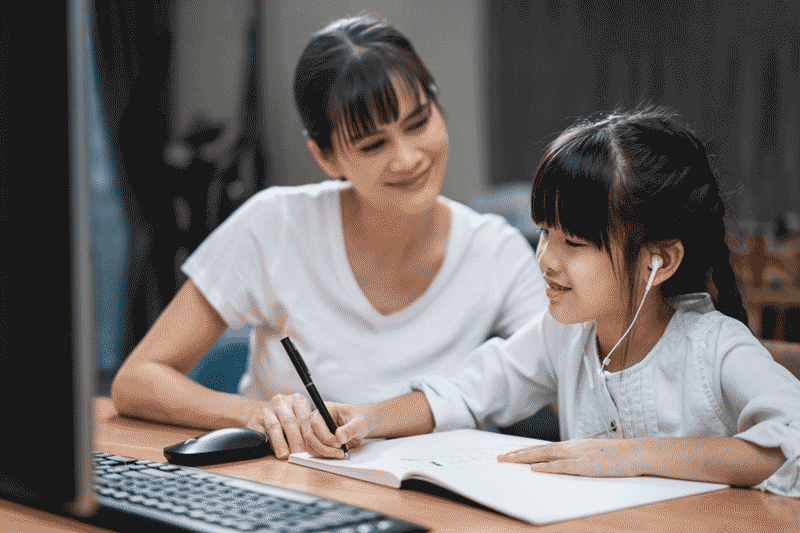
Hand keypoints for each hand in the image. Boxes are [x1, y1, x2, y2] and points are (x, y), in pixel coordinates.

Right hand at [245, 393, 311, 458]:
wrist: (261, 413)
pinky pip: (262, 431)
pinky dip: (269, 441)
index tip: (311, 447)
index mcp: (297, 400)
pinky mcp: (256, 419)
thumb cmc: (286, 419)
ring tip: (286, 455)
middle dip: (296, 440)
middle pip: (291, 421)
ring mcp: (268, 409)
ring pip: (275, 426)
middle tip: (299, 454)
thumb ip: (306, 428)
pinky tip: (274, 450)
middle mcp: (282, 402)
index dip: (308, 434)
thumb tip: (315, 446)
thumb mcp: (299, 418)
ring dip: (281, 443)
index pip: (305, 417)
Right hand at [301, 402, 368, 458]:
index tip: (339, 443)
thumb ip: (351, 429)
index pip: (315, 423)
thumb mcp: (360, 422)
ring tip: (340, 452)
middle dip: (325, 448)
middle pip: (310, 436)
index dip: (325, 436)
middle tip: (341, 451)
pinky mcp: (315, 439)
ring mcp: (313, 429)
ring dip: (325, 453)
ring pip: (310, 445)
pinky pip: (312, 450)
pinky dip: (323, 454)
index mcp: (326, 410)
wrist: (359, 425)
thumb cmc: (358, 420)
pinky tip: (335, 452)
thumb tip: (339, 437)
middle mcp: (316, 418)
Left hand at [497, 438, 647, 477]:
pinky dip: (547, 467)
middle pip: (538, 450)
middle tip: (500, 458)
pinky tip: (535, 469)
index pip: (542, 448)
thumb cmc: (617, 456)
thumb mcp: (592, 455)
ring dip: (525, 458)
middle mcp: (571, 447)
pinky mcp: (586, 465)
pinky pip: (562, 466)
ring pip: (545, 455)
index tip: (510, 454)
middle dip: (517, 454)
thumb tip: (561, 464)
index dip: (525, 451)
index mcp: (573, 445)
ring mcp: (578, 455)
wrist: (637, 453)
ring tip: (509, 460)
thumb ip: (576, 458)